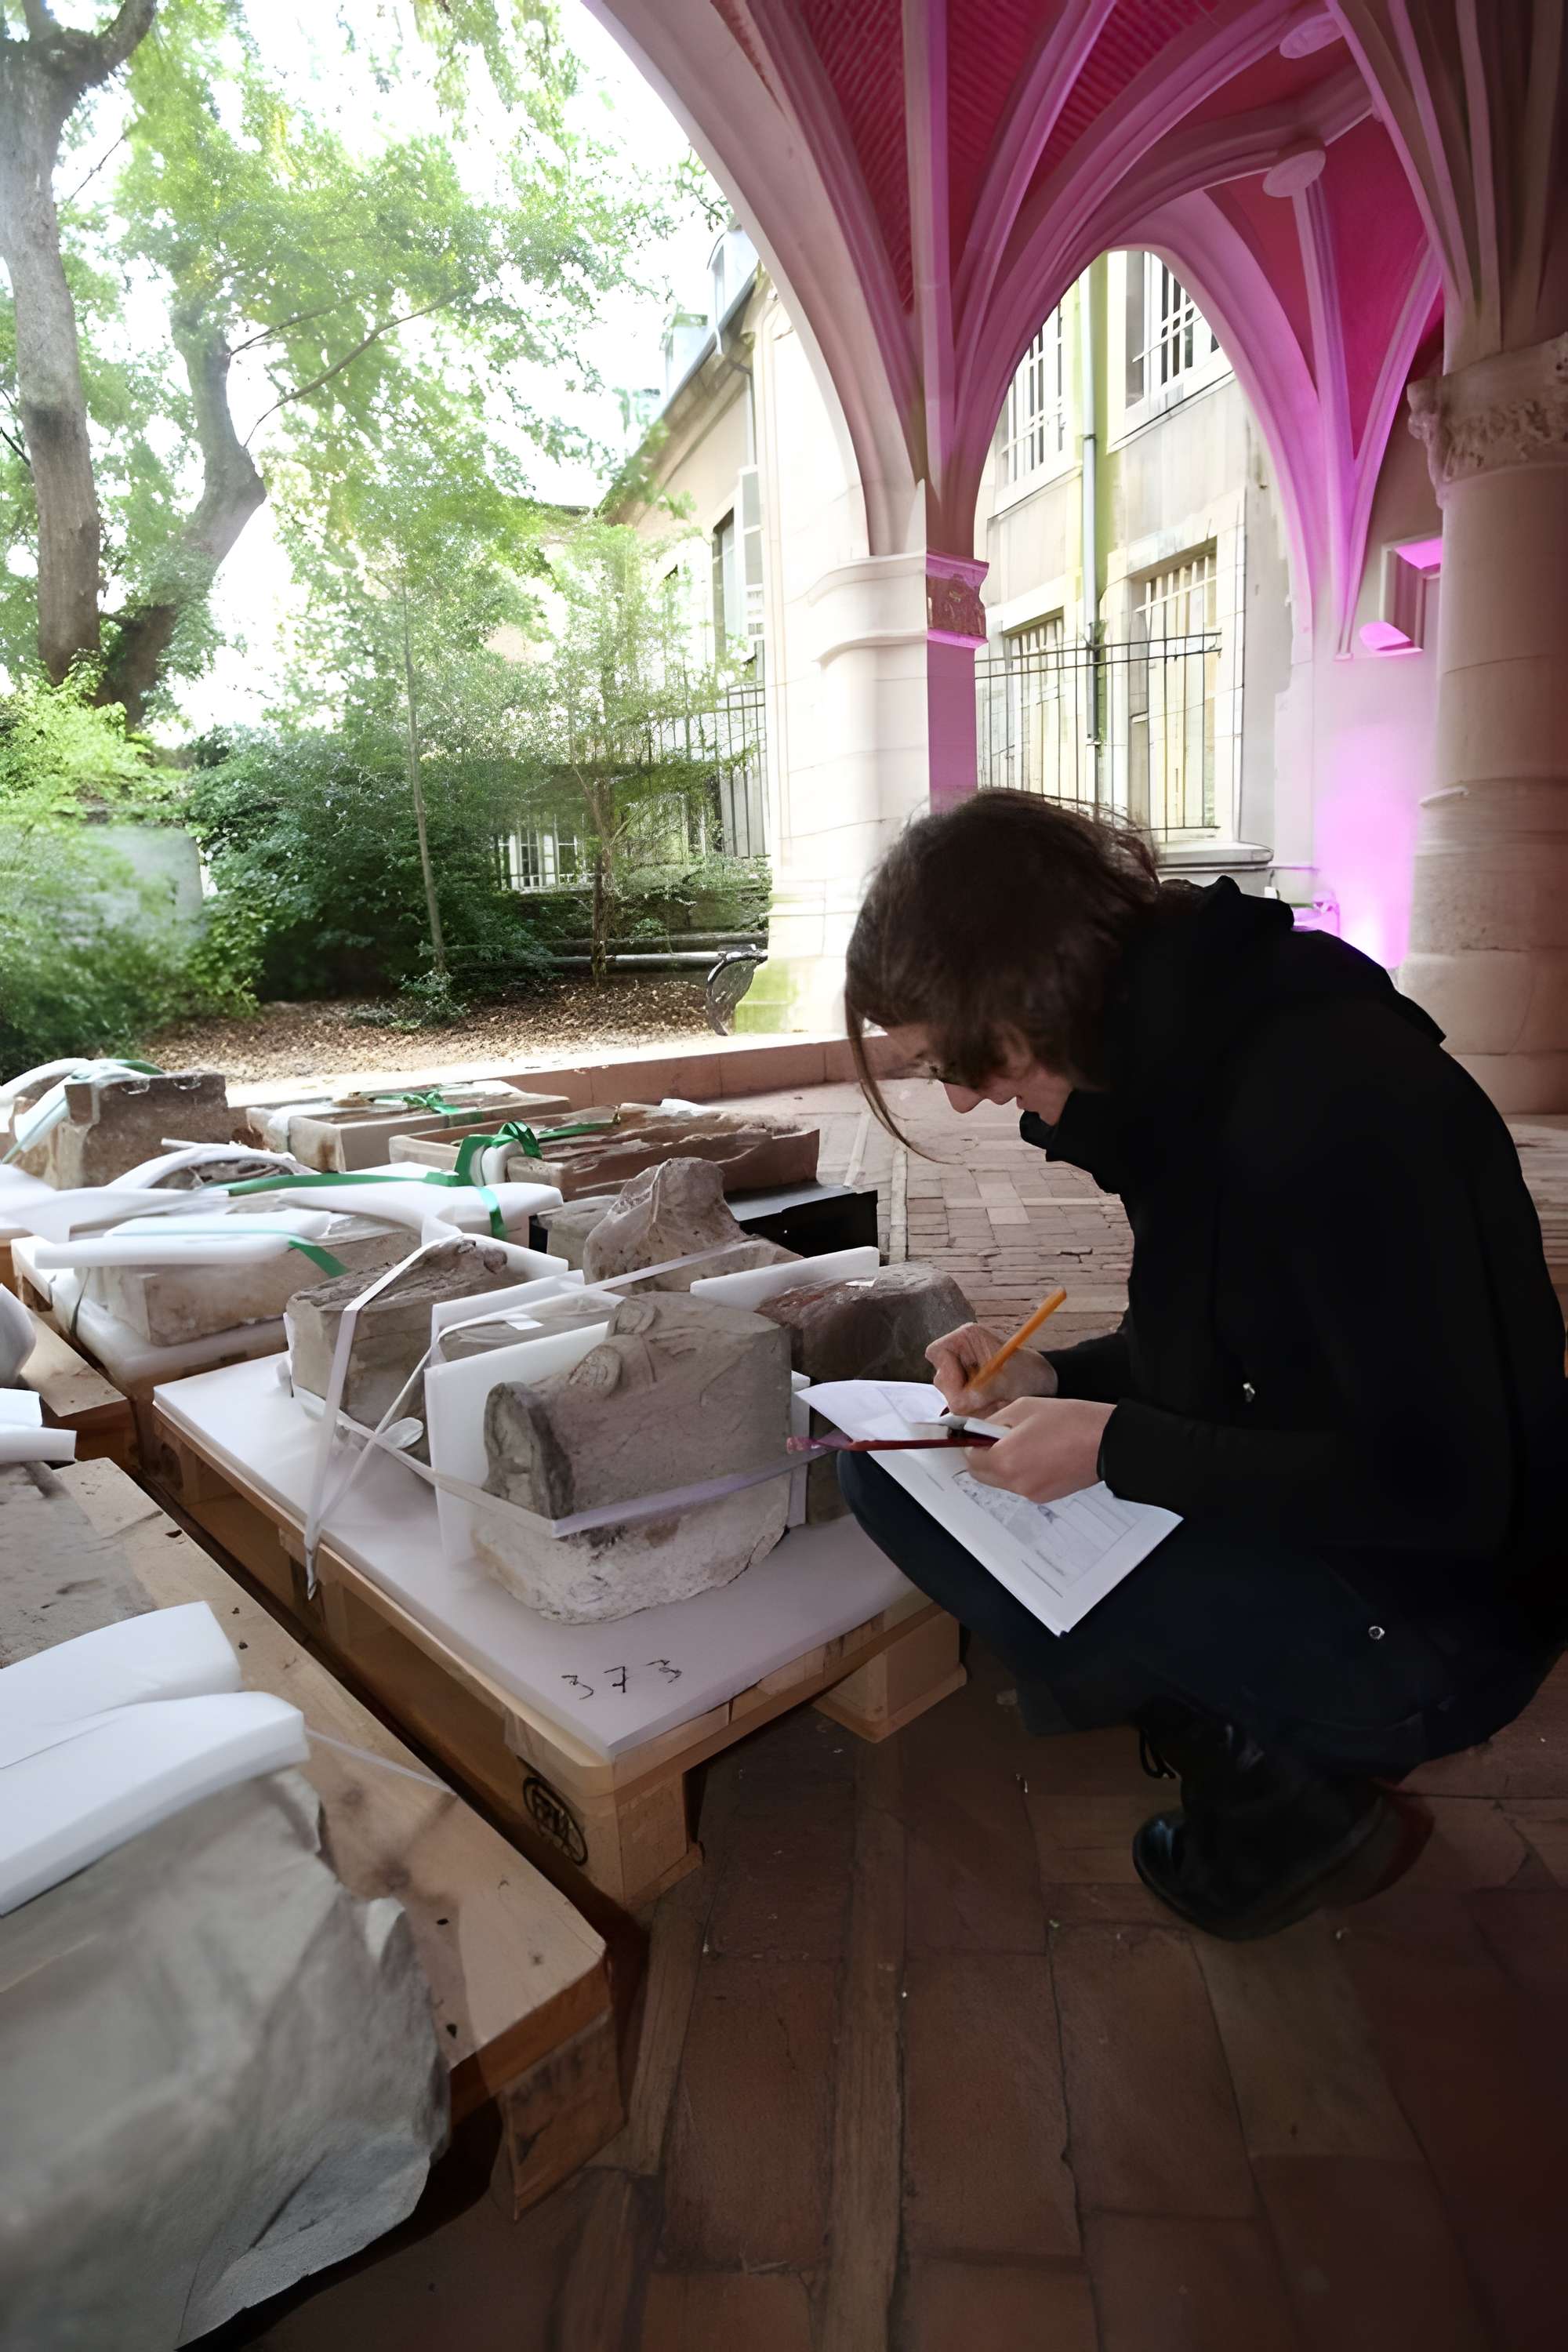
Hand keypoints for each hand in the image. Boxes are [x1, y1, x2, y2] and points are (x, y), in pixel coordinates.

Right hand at [926, 1322, 1057, 1413]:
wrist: (1045, 1384)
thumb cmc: (1030, 1372)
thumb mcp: (1007, 1379)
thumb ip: (982, 1390)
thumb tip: (959, 1404)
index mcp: (966, 1338)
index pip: (937, 1353)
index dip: (948, 1373)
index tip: (967, 1389)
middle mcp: (959, 1354)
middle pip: (942, 1380)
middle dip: (963, 1395)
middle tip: (988, 1400)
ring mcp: (961, 1373)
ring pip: (951, 1397)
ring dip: (973, 1406)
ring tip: (998, 1402)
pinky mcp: (966, 1391)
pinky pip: (962, 1407)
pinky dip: (977, 1411)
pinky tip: (994, 1406)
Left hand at [965, 1396, 1113, 1503]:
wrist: (1108, 1441)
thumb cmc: (1070, 1420)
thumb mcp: (1023, 1408)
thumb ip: (993, 1422)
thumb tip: (977, 1430)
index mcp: (1006, 1460)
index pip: (971, 1459)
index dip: (972, 1444)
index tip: (978, 1433)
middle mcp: (1015, 1483)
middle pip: (983, 1475)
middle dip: (985, 1456)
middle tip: (998, 1436)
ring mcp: (1032, 1493)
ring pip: (1003, 1481)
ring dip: (1004, 1464)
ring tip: (1027, 1442)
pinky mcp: (1047, 1496)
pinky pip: (1023, 1484)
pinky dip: (1023, 1471)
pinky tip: (1041, 1453)